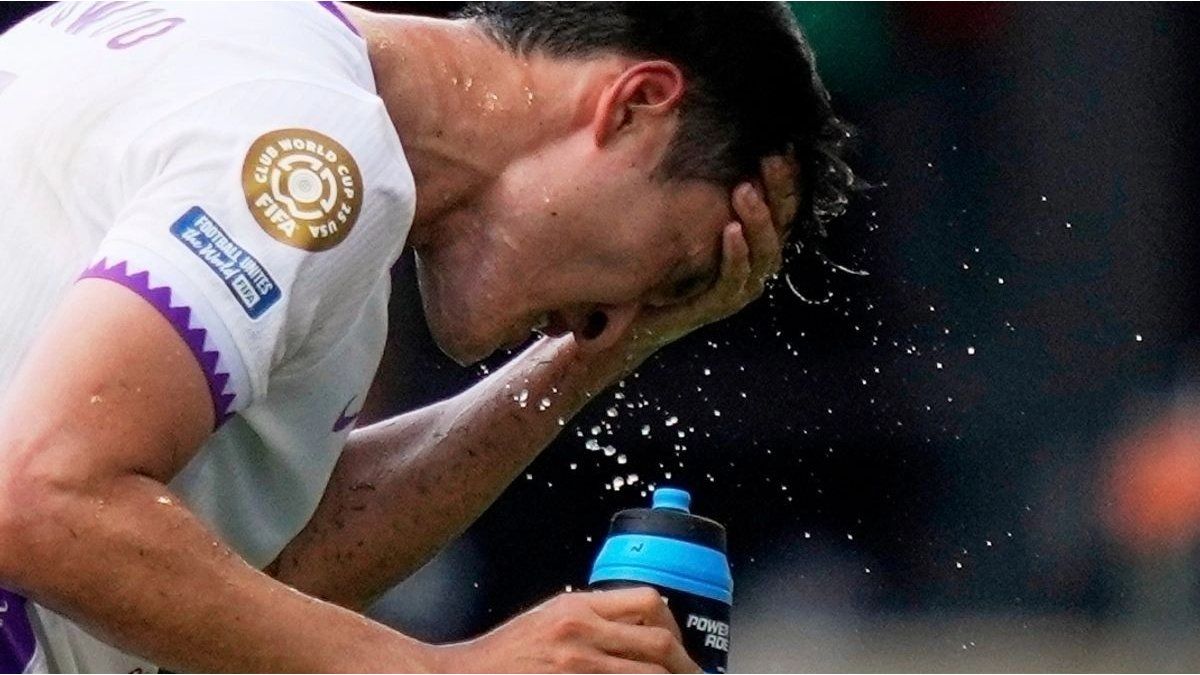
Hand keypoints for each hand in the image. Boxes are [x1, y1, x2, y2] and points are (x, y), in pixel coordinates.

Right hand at [435, 588, 699, 672]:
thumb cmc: (499, 660)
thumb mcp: (545, 621)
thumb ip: (588, 621)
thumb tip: (638, 634)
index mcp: (576, 608)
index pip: (648, 602)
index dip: (677, 630)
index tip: (683, 652)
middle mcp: (579, 634)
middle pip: (658, 645)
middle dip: (686, 669)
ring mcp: (576, 668)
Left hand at [617, 155, 799, 360]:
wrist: (631, 318)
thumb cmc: (658, 261)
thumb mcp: (680, 218)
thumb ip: (697, 187)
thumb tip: (698, 130)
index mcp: (751, 240)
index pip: (782, 206)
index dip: (787, 178)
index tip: (782, 145)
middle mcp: (752, 263)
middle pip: (782, 226)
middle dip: (780, 192)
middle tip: (771, 160)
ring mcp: (738, 288)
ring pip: (765, 254)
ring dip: (759, 221)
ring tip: (746, 191)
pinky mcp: (715, 306)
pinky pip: (733, 281)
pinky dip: (736, 256)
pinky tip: (731, 232)